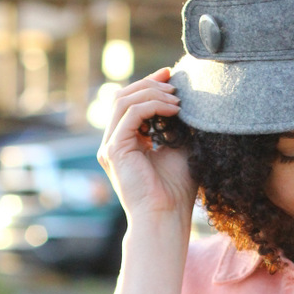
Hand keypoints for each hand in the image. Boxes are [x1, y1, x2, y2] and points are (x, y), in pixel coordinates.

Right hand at [98, 69, 197, 228]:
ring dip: (152, 93)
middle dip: (150, 83)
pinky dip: (151, 106)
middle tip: (175, 81)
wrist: (166, 217)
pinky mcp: (114, 151)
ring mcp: (110, 147)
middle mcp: (113, 143)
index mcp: (126, 143)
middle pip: (123, 96)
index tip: (171, 75)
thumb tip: (183, 97)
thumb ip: (175, 124)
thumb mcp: (178, 148)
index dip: (150, 85)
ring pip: (124, 101)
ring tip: (176, 98)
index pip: (131, 103)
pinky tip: (172, 109)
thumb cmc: (175, 192)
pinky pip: (129, 115)